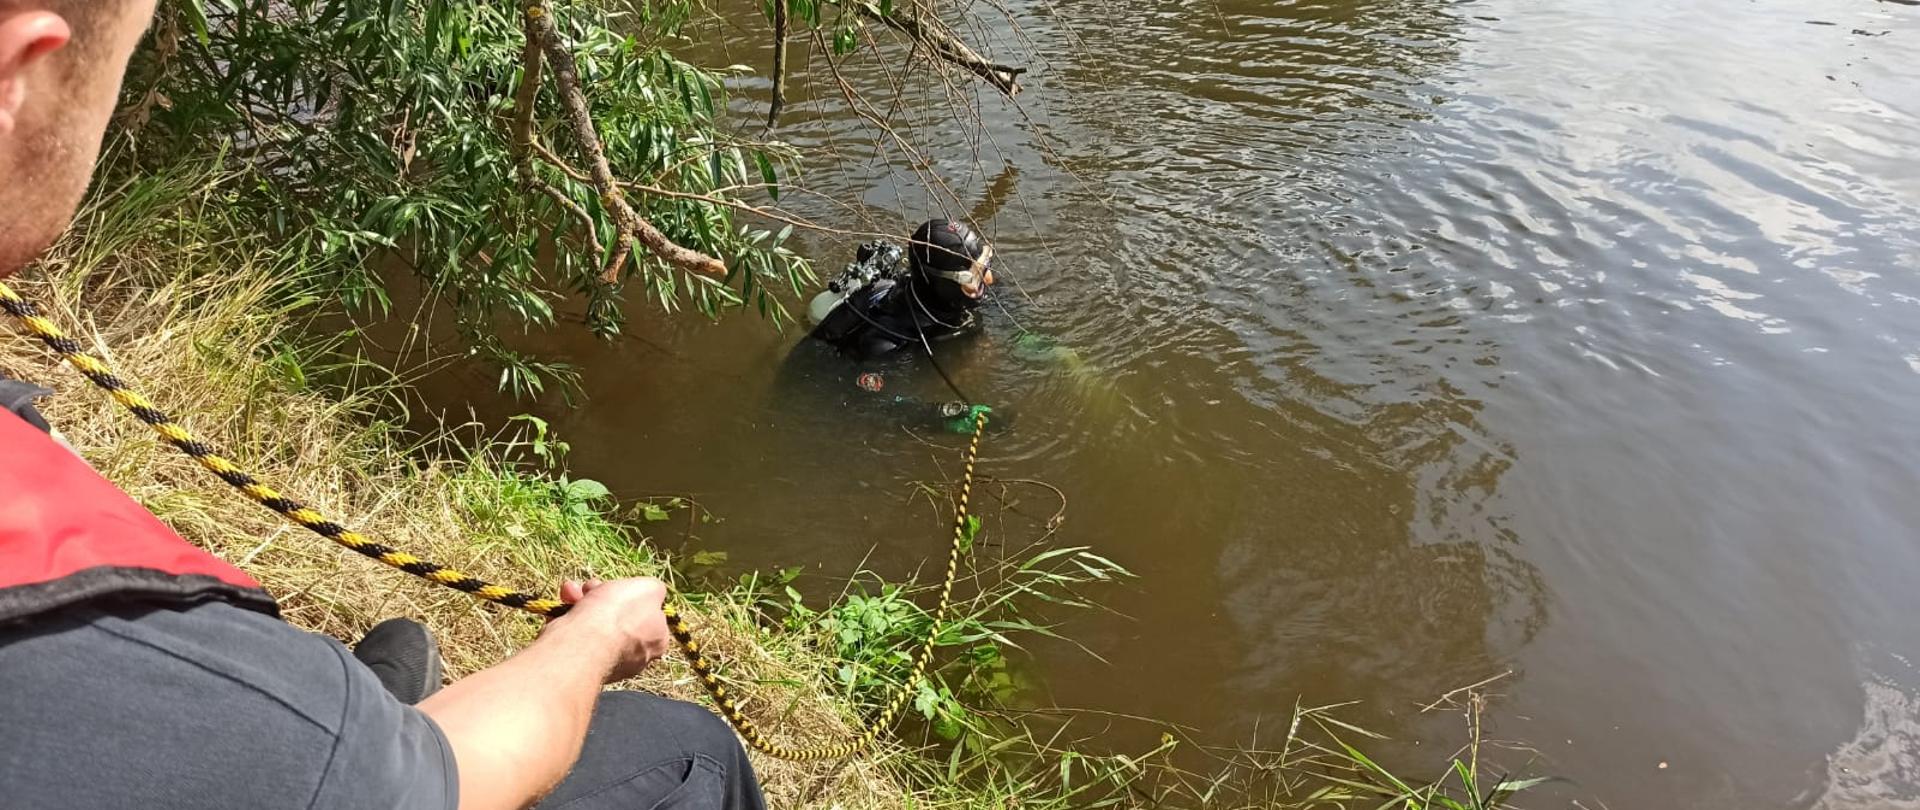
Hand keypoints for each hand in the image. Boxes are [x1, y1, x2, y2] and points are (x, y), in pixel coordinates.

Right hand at [543, 577, 671, 682]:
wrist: (583, 643)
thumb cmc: (620, 614)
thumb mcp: (649, 588)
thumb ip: (654, 589)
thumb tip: (652, 592)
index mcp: (656, 639)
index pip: (647, 615)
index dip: (630, 595)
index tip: (617, 585)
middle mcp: (634, 655)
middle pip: (617, 617)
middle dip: (600, 595)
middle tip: (589, 586)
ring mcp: (606, 661)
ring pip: (593, 624)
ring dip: (579, 601)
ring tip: (570, 591)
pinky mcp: (580, 664)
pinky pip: (574, 636)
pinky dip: (567, 618)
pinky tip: (560, 608)